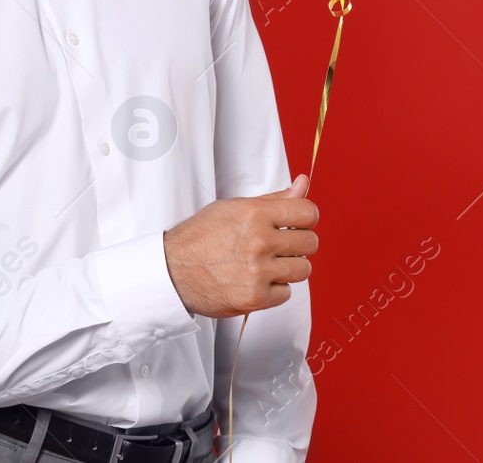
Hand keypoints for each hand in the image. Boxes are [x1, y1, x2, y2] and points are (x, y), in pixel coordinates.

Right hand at [163, 174, 317, 318]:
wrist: (172, 270)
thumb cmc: (200, 237)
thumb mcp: (233, 208)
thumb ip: (272, 199)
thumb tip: (303, 183)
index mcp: (254, 213)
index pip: (308, 212)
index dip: (305, 218)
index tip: (297, 224)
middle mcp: (258, 241)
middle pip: (310, 243)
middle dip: (298, 244)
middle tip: (278, 246)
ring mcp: (258, 271)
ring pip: (303, 270)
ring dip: (288, 268)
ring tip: (266, 264)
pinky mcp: (256, 297)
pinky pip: (286, 293)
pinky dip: (274, 290)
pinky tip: (254, 280)